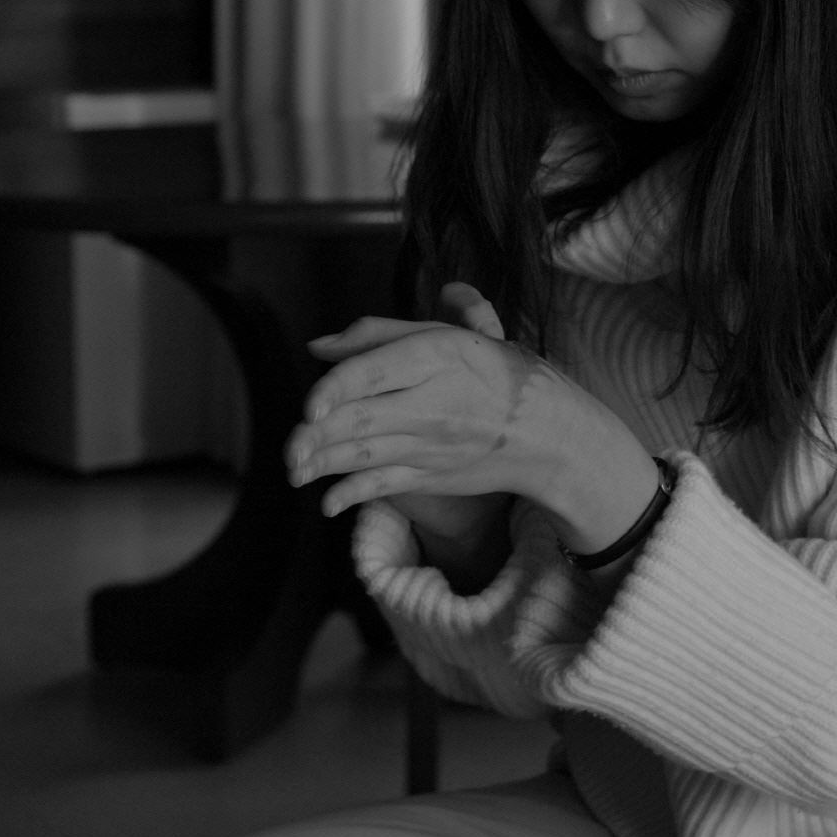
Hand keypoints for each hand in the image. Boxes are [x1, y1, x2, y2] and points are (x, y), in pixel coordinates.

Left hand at [289, 284, 509, 548]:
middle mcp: (433, 402)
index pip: (376, 371)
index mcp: (436, 357)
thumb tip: (320, 346)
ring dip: (323, 465)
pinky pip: (384, 486)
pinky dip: (353, 496)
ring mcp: (430, 445)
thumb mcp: (449, 335)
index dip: (338, 389)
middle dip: (317, 437)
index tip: (310, 406)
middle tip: (290, 448)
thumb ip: (379, 333)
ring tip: (294, 469)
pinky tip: (327, 503)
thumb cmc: (492, 371)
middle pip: (363, 419)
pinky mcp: (430, 475)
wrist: (547, 430)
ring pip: (365, 455)